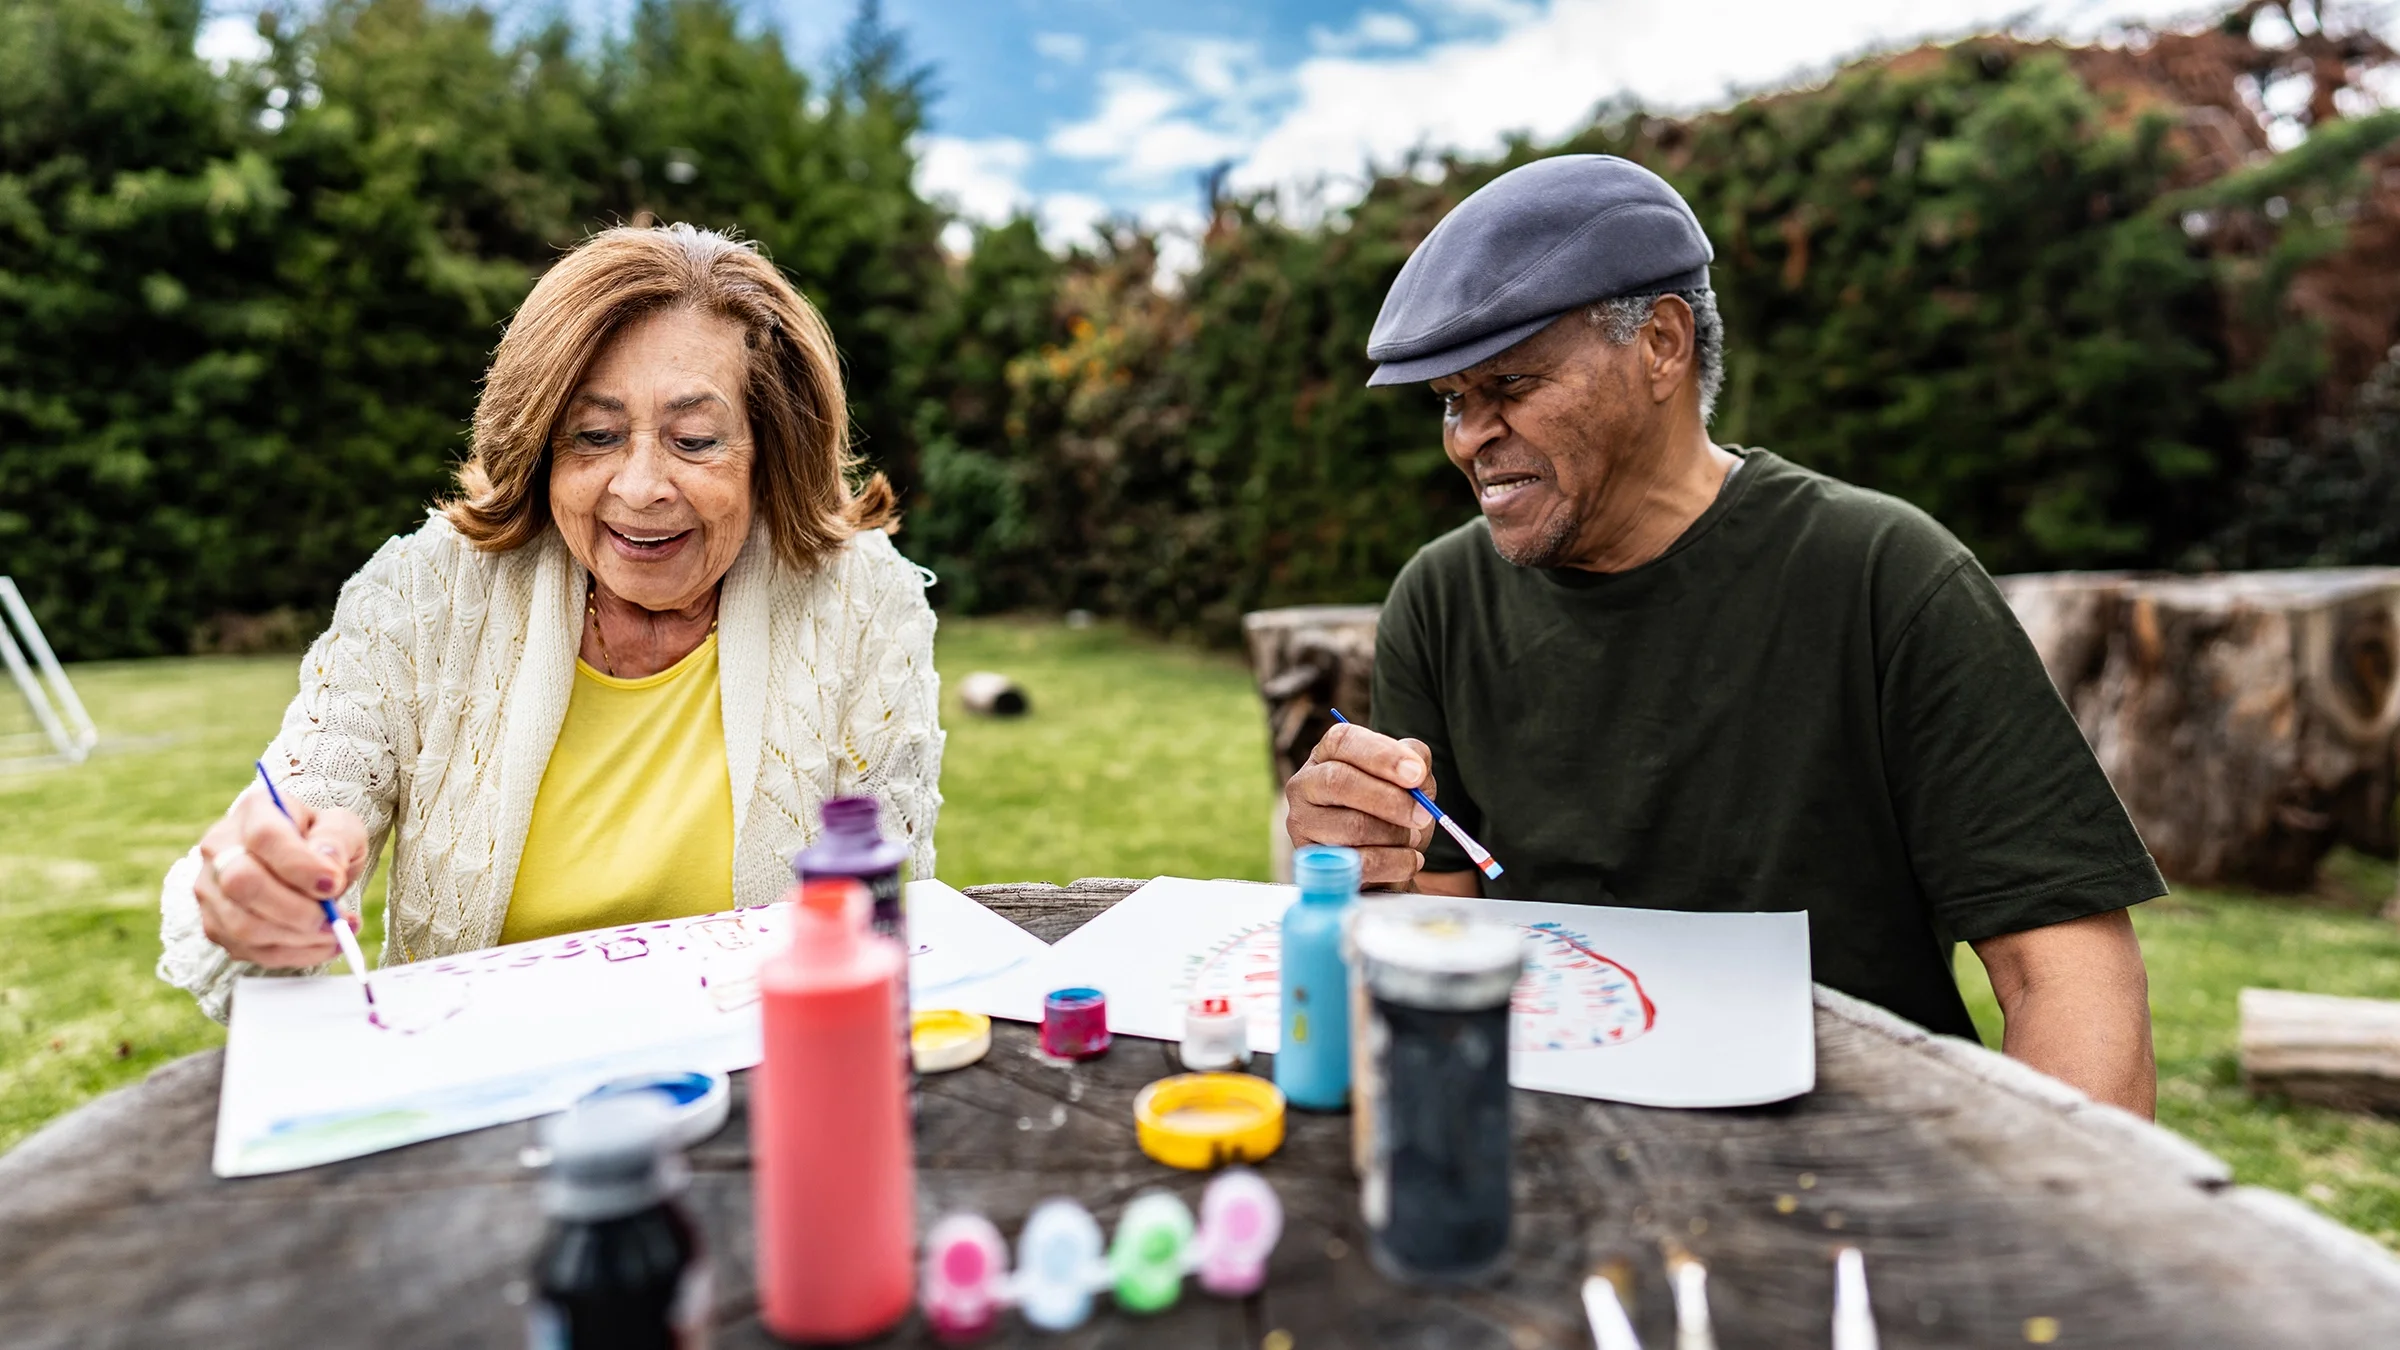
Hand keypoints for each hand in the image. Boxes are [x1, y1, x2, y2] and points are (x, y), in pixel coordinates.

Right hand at [194, 790, 370, 968]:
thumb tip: (327, 864)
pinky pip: (249, 950)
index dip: (299, 866)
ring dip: (298, 938)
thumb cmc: (319, 840)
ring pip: (242, 925)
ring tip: (338, 933)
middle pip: (242, 883)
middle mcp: (219, 847)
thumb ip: (337, 839)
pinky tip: (323, 944)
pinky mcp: (215, 924)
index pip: (265, 837)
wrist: (297, 859)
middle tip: (336, 920)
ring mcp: (210, 888)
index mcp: (254, 812)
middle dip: (295, 910)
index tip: (334, 884)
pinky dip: (293, 954)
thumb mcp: (341, 827)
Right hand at [1284, 721, 1437, 886]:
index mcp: (1328, 754)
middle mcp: (1305, 784)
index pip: (1344, 741)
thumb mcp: (1410, 779)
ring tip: (1411, 839)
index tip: (1416, 775)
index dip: (1382, 756)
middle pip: (1339, 781)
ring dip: (1395, 836)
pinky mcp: (1311, 861)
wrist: (1387, 862)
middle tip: (1423, 815)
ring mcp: (1301, 823)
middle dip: (1390, 800)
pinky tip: (1408, 860)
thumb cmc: (1395, 810)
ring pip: (1351, 826)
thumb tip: (1415, 769)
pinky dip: (1394, 863)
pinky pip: (1357, 863)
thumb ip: (1416, 761)